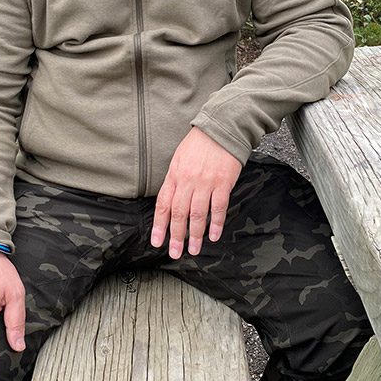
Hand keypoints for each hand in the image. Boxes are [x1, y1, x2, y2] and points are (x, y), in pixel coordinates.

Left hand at [151, 127, 241, 258]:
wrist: (221, 128)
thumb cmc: (200, 144)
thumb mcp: (179, 159)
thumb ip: (174, 181)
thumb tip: (170, 203)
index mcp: (174, 175)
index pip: (163, 204)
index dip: (159, 225)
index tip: (157, 242)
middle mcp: (187, 180)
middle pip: (178, 213)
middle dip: (176, 236)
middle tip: (175, 252)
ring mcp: (205, 182)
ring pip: (197, 214)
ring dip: (195, 235)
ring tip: (194, 249)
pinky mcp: (223, 182)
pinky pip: (218, 207)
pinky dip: (216, 223)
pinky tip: (214, 235)